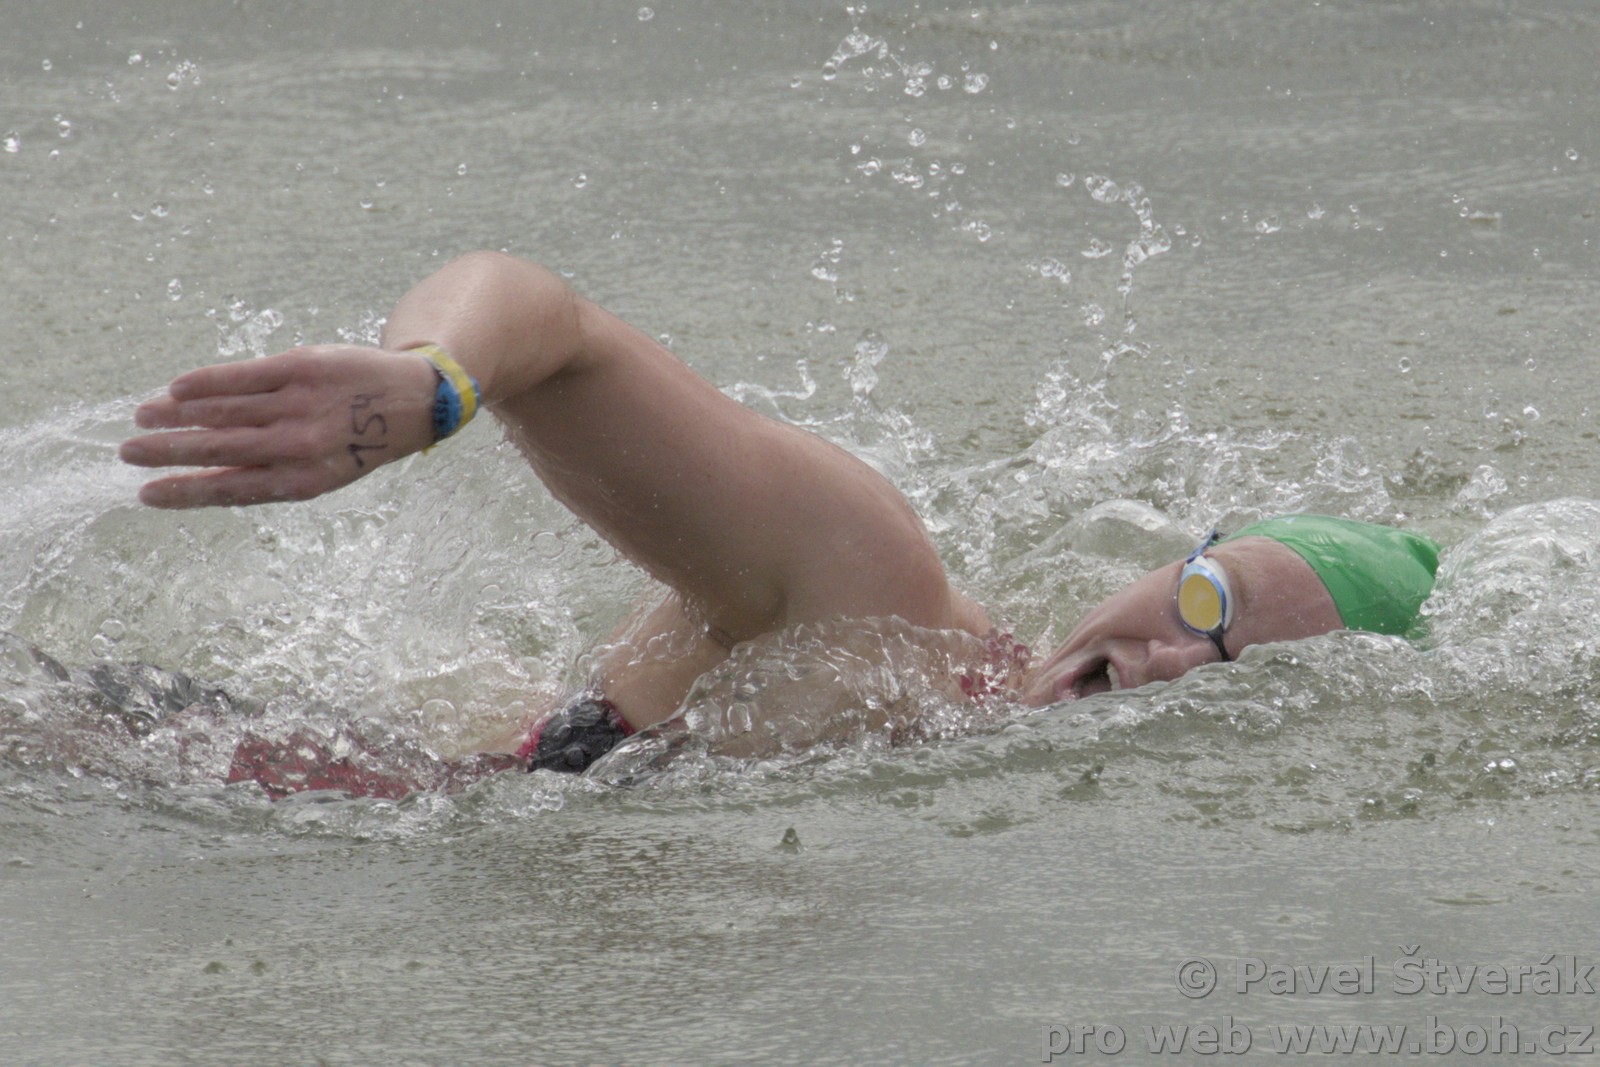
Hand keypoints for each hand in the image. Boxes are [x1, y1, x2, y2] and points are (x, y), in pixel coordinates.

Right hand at [121, 345, 436, 507]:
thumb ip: (269, 474)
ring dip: (175, 414)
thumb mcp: (321, 472)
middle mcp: (299, 445)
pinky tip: (177, 389)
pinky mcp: (301, 367)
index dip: (183, 492)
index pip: (229, 488)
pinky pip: (242, 375)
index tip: (146, 494)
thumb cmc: (355, 441)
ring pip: (222, 410)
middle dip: (166, 452)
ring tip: (142, 415)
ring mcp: (299, 404)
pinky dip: (205, 382)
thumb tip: (202, 478)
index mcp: (303, 480)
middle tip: (128, 452)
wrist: (408, 401)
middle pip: (217, 449)